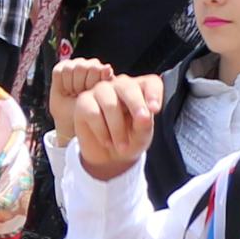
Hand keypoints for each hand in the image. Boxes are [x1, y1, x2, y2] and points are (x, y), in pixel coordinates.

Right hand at [52, 59, 160, 182]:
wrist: (108, 155)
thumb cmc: (129, 140)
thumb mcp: (141, 136)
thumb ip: (144, 126)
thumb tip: (143, 118)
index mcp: (140, 90)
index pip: (151, 83)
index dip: (153, 93)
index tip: (155, 110)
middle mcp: (120, 85)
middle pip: (128, 87)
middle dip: (136, 105)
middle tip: (141, 123)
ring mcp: (101, 91)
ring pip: (110, 103)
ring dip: (117, 128)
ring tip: (122, 145)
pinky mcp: (84, 101)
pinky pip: (93, 113)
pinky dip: (101, 131)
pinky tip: (107, 141)